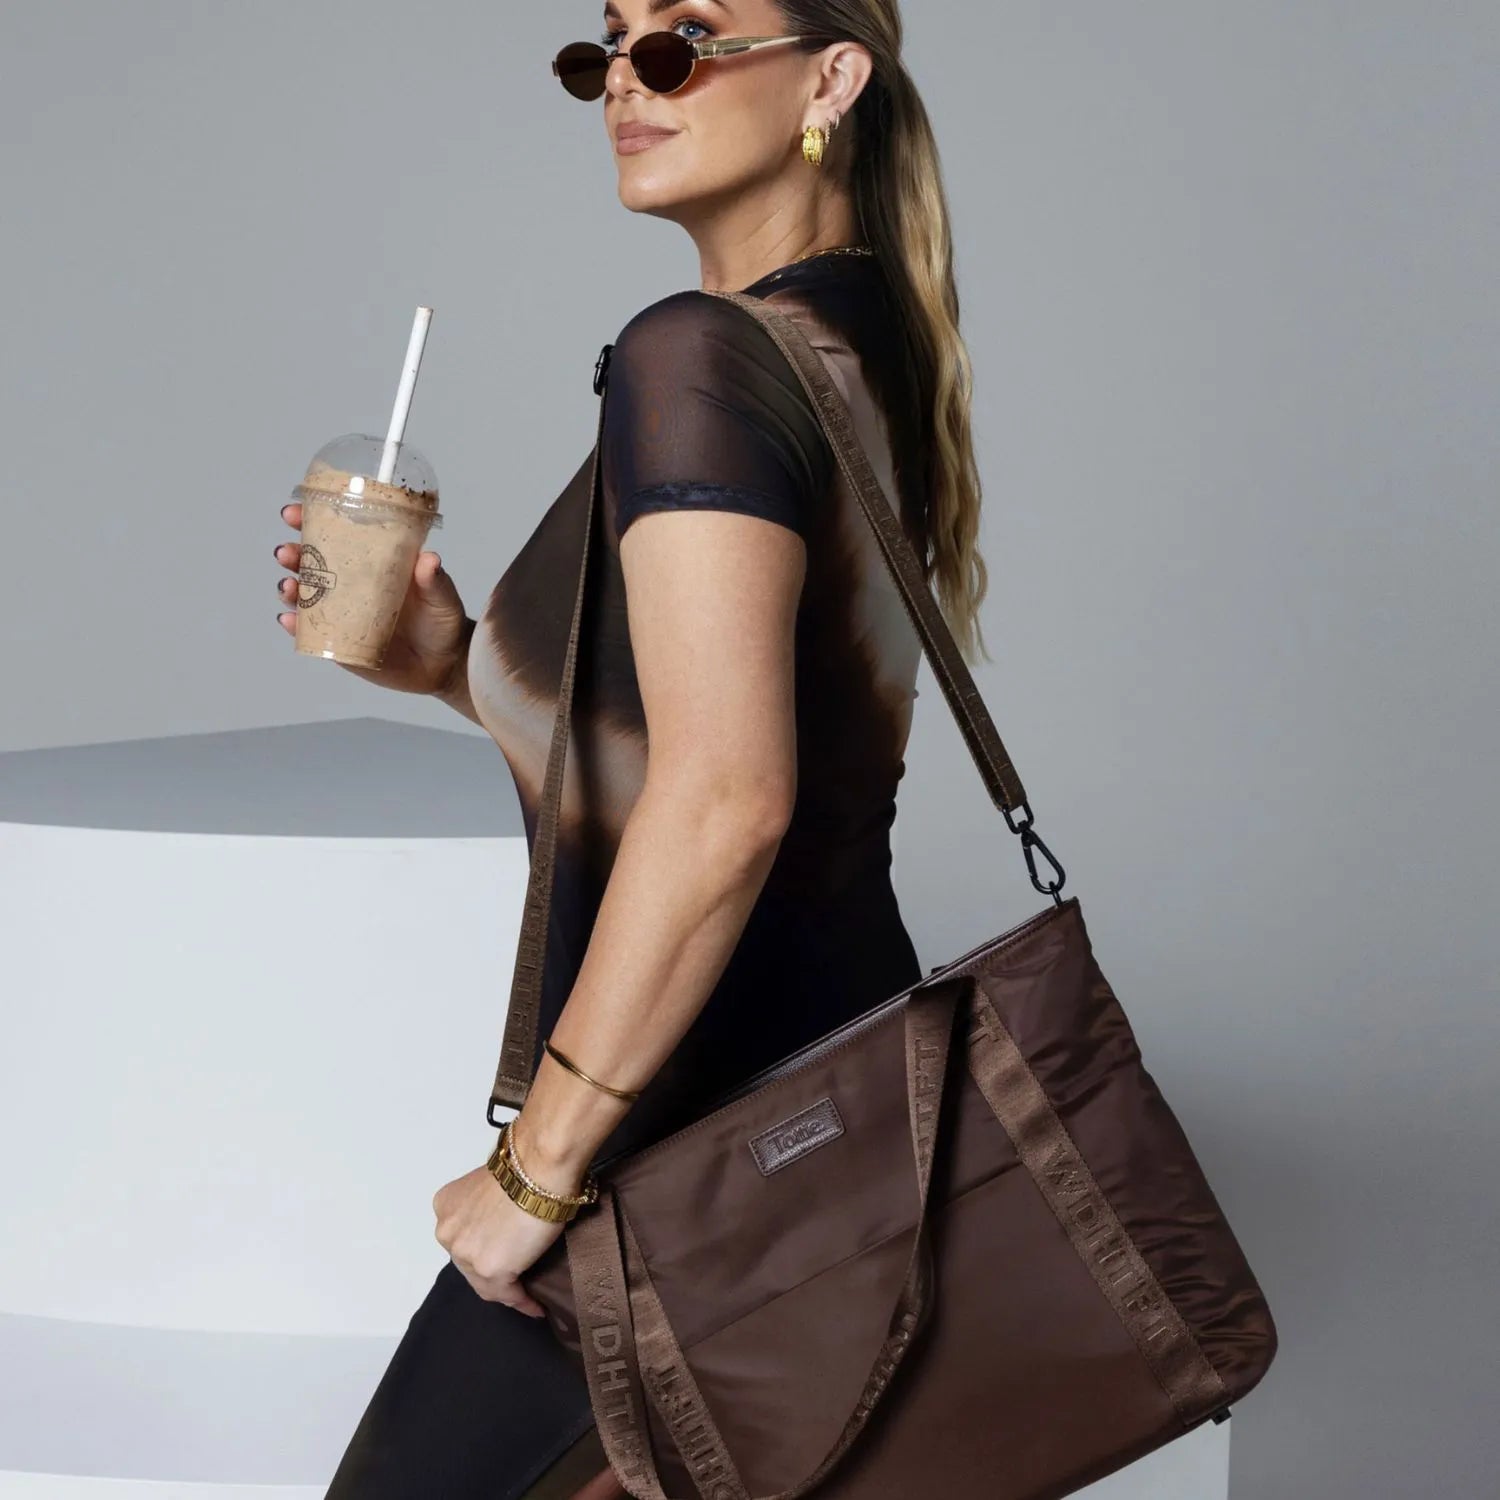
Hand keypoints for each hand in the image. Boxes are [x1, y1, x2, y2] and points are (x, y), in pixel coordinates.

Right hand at [274, 500, 470, 697]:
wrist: (444, 664)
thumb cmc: (441, 620)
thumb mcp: (442, 596)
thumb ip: (434, 579)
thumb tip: (429, 560)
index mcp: (373, 562)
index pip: (337, 535)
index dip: (311, 521)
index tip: (295, 512)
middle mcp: (352, 585)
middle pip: (311, 563)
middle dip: (292, 554)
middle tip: (287, 552)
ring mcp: (342, 614)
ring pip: (305, 597)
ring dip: (289, 589)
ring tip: (288, 587)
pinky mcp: (339, 642)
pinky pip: (311, 633)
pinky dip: (296, 626)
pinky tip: (289, 620)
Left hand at [432, 1161, 565, 1315]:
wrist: (539, 1166)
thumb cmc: (525, 1166)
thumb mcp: (491, 1186)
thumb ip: (487, 1207)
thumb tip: (505, 1220)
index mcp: (446, 1206)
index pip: (463, 1238)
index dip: (482, 1250)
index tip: (501, 1256)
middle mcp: (447, 1232)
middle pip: (469, 1263)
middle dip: (491, 1271)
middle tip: (516, 1277)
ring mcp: (465, 1253)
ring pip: (485, 1283)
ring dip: (506, 1290)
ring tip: (527, 1296)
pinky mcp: (490, 1270)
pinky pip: (507, 1295)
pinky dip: (522, 1302)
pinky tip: (535, 1306)